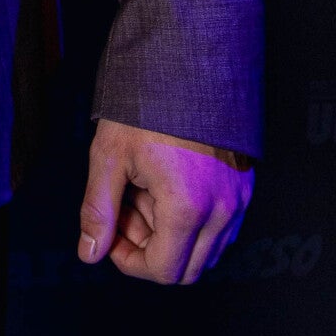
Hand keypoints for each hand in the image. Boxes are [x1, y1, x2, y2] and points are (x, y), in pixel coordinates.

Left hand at [77, 119, 254, 285]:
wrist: (188, 64)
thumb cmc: (146, 106)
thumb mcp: (110, 157)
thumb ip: (99, 211)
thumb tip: (90, 254)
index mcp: (188, 208)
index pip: (164, 271)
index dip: (129, 261)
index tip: (111, 233)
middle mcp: (223, 211)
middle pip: (187, 269)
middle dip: (150, 249)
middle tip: (126, 209)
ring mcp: (239, 199)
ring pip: (205, 249)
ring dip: (171, 235)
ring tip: (144, 191)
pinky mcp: (245, 186)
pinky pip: (221, 226)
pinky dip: (193, 220)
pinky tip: (166, 184)